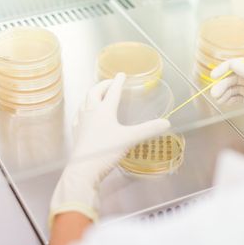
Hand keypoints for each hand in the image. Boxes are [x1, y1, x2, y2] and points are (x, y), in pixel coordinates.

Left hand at [50, 73, 170, 224]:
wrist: (84, 169)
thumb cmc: (106, 151)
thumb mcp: (130, 138)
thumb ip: (148, 130)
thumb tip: (166, 123)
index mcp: (104, 110)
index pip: (113, 92)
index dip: (119, 82)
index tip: (122, 74)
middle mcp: (91, 112)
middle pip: (95, 92)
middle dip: (103, 84)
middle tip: (110, 82)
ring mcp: (82, 122)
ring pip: (85, 101)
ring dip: (92, 94)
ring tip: (97, 94)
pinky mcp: (77, 132)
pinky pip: (79, 114)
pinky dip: (84, 109)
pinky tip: (84, 114)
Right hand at [210, 59, 243, 140]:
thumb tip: (234, 64)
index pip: (240, 64)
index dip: (225, 68)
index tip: (214, 76)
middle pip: (234, 76)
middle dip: (223, 84)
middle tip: (214, 94)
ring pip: (234, 86)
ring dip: (224, 91)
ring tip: (218, 100)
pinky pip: (236, 95)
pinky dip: (228, 98)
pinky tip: (224, 102)